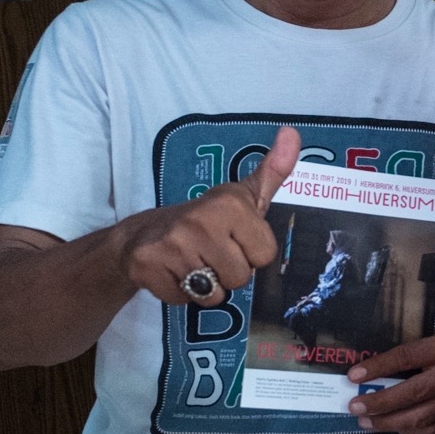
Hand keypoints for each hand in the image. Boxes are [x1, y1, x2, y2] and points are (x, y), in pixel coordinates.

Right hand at [119, 126, 300, 305]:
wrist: (141, 234)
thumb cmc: (206, 218)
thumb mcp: (243, 195)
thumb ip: (273, 170)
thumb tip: (293, 133)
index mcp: (230, 204)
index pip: (265, 255)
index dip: (251, 253)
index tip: (233, 238)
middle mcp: (200, 221)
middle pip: (240, 277)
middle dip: (228, 272)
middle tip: (210, 252)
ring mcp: (172, 244)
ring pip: (214, 293)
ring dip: (205, 286)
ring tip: (193, 262)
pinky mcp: (147, 265)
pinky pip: (183, 300)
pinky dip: (179, 293)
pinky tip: (172, 272)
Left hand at [346, 323, 434, 433]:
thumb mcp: (432, 337)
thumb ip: (408, 355)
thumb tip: (369, 375)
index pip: (407, 357)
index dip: (378, 368)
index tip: (353, 377)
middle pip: (413, 392)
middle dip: (380, 403)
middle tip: (354, 407)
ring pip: (422, 416)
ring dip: (389, 422)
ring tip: (366, 421)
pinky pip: (433, 429)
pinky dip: (410, 431)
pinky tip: (394, 427)